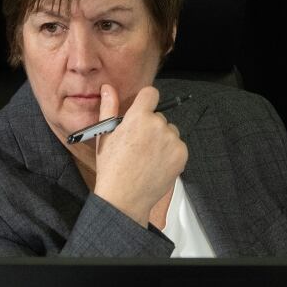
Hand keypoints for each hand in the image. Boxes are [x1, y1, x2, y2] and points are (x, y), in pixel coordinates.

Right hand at [93, 84, 187, 226]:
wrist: (125, 198)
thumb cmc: (111, 167)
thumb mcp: (105, 135)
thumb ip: (109, 108)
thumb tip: (108, 88)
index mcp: (138, 117)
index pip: (151, 94)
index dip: (146, 102)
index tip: (141, 112)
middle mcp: (158, 125)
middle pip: (159, 116)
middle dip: (151, 126)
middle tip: (138, 145)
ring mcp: (172, 140)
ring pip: (169, 131)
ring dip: (162, 140)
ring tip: (147, 157)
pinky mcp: (182, 154)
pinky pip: (177, 146)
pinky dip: (170, 153)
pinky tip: (156, 164)